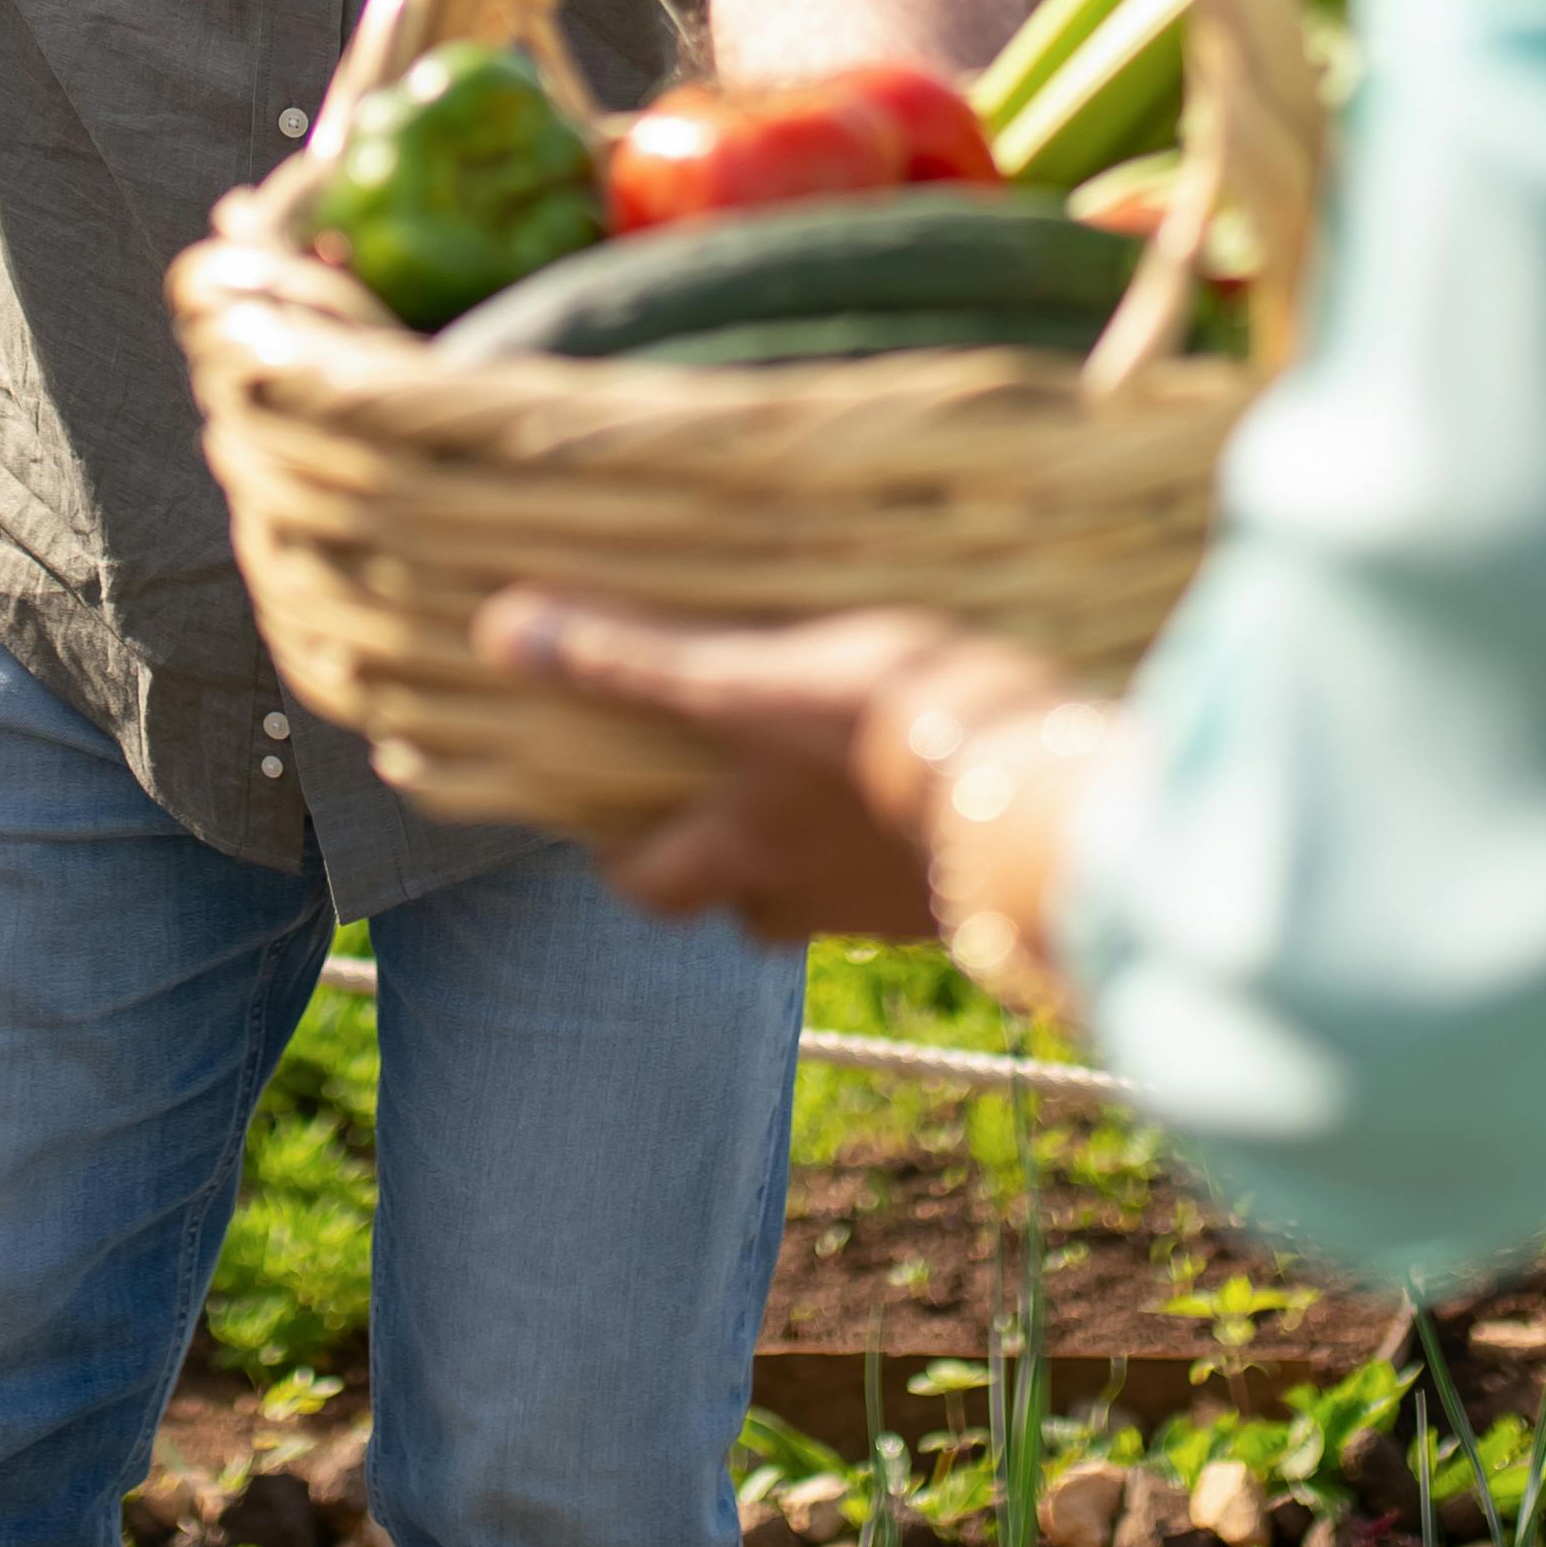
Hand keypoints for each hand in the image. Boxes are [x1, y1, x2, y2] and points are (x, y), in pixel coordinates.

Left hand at [468, 594, 1058, 947]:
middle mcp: (806, 892)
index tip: (608, 830)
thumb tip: (502, 631)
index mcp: (744, 847)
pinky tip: (922, 807)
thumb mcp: (751, 680)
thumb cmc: (888, 728)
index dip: (621, 864)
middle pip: (741, 914)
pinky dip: (900, 856)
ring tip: (826, 804)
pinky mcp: (970, 893)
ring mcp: (892, 903)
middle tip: (725, 816)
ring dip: (815, 866)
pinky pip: (915, 886)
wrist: (1043, 796)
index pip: (651, 887)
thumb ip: (634, 661)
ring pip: (828, 900)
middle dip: (724, 874)